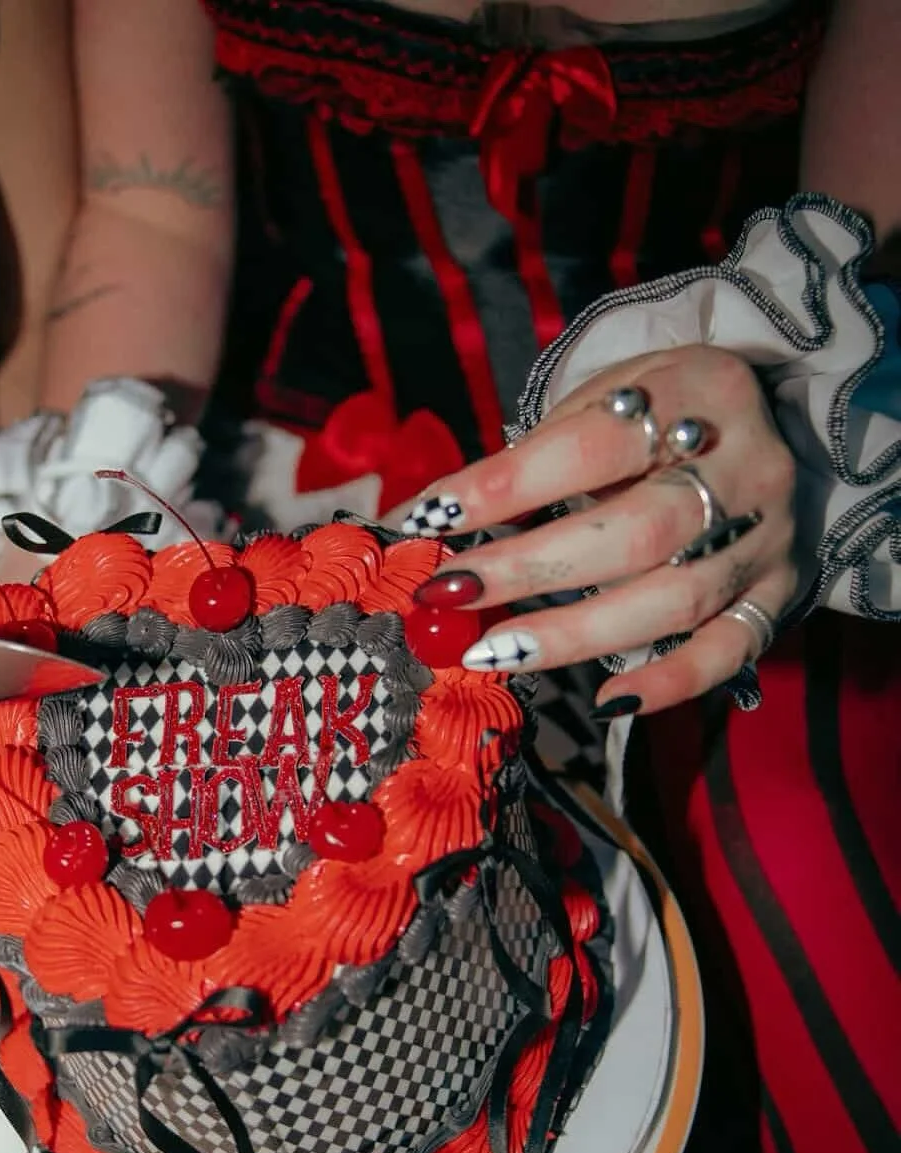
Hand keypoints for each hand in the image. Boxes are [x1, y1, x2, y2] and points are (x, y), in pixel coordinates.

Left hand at [397, 346, 803, 715]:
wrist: (761, 424)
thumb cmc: (656, 418)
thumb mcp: (607, 401)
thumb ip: (540, 457)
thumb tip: (443, 524)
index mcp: (700, 392)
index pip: (591, 446)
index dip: (506, 486)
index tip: (431, 518)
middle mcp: (747, 467)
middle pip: (636, 533)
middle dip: (529, 569)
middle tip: (449, 594)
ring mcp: (768, 536)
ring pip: (674, 600)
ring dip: (574, 635)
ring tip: (491, 651)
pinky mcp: (778, 592)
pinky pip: (729, 650)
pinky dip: (670, 682)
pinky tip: (608, 703)